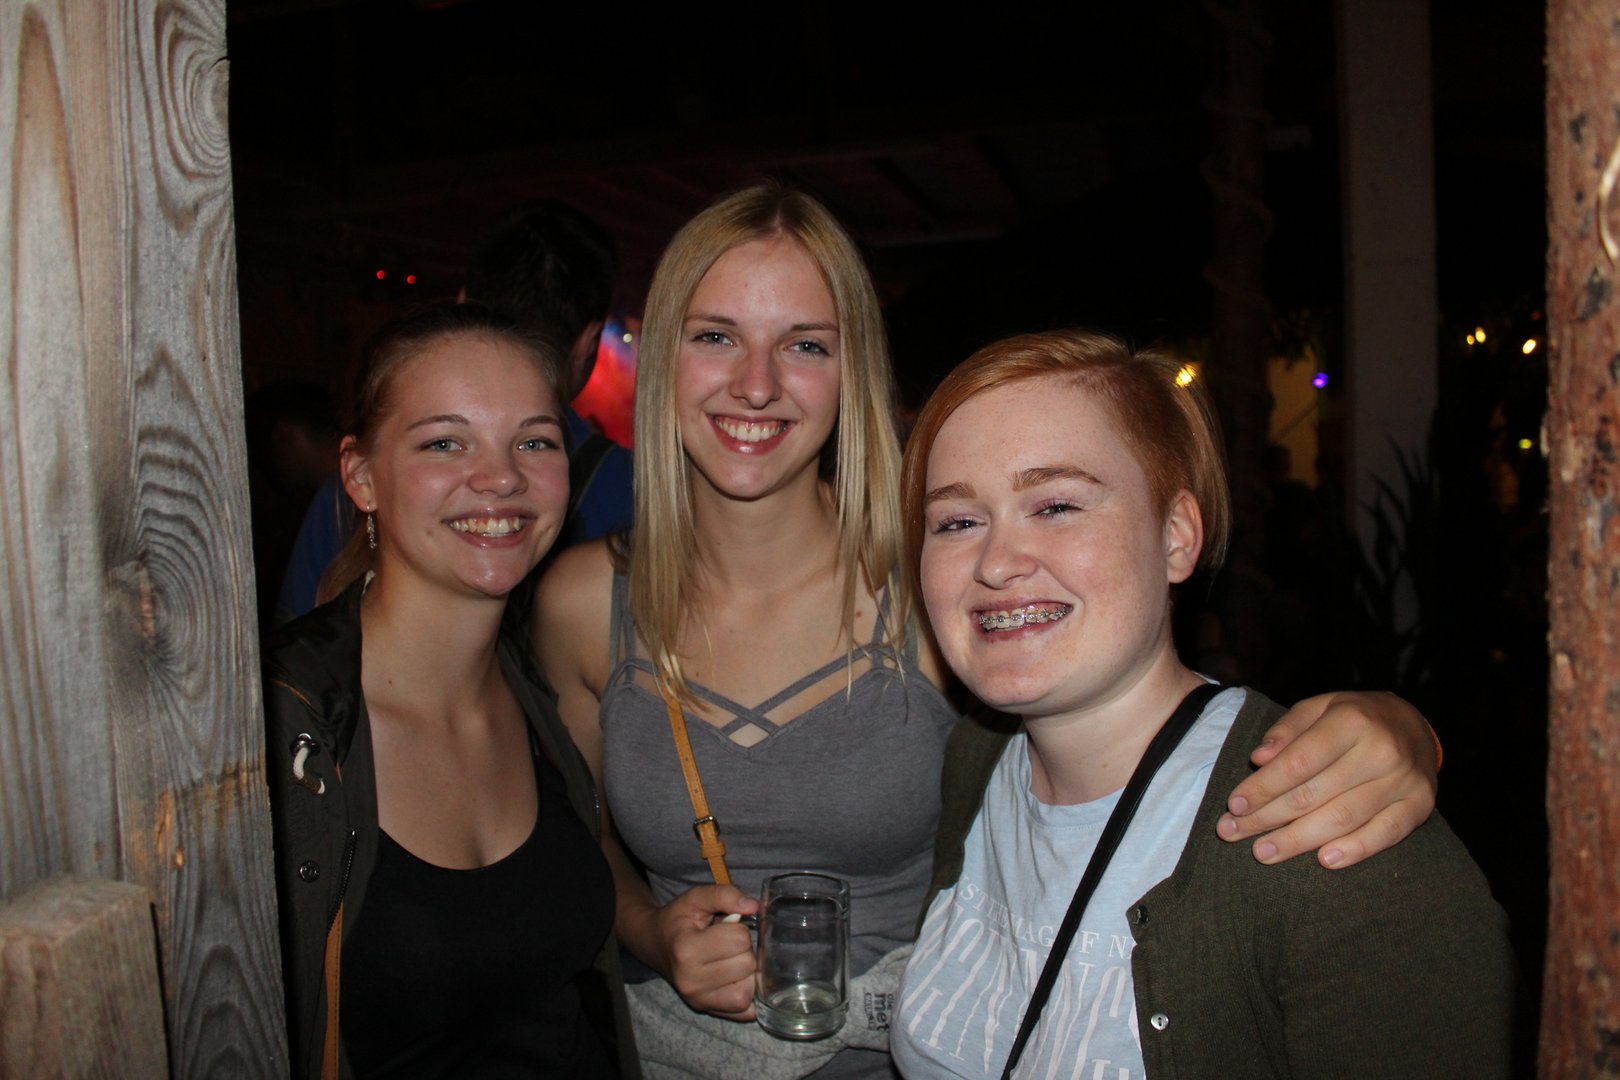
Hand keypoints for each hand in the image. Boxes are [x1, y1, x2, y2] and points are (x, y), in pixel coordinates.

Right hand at [649, 885, 761, 1018]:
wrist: (655, 944)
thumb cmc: (678, 920)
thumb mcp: (696, 898)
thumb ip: (724, 894)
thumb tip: (754, 906)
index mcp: (686, 950)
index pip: (739, 939)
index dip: (738, 928)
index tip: (724, 927)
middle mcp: (690, 981)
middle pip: (747, 965)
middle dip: (744, 950)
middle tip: (727, 945)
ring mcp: (698, 1000)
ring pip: (748, 991)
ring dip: (747, 974)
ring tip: (731, 960)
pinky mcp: (707, 1011)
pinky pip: (744, 1011)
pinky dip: (745, 994)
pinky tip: (734, 979)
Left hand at [1216, 691, 1437, 868]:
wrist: (1415, 725)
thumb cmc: (1355, 717)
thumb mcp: (1320, 707)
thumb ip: (1287, 729)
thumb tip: (1259, 759)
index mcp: (1351, 721)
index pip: (1298, 762)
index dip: (1263, 787)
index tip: (1234, 806)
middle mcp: (1381, 750)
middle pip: (1314, 794)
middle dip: (1269, 818)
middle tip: (1233, 833)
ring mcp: (1404, 781)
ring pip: (1343, 818)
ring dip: (1299, 840)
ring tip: (1264, 852)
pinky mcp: (1419, 805)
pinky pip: (1384, 834)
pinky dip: (1354, 850)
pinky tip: (1323, 860)